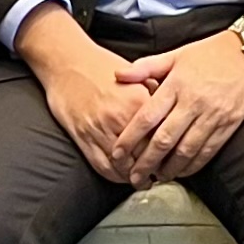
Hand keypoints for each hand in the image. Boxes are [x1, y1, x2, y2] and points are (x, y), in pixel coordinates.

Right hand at [17, 10, 157, 181]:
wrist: (66, 63)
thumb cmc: (100, 67)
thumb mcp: (136, 75)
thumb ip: (155, 93)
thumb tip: (174, 111)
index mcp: (138, 101)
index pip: (162, 135)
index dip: (171, 150)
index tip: (176, 157)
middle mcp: (120, 118)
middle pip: (145, 154)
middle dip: (156, 167)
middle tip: (164, 173)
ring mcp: (99, 131)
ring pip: (124, 166)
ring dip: (136, 177)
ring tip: (146, 180)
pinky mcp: (83, 139)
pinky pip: (103, 166)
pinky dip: (116, 177)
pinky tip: (124, 177)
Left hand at [112, 27, 243, 182]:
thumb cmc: (212, 52)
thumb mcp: (177, 54)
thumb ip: (146, 67)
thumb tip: (118, 75)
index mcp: (176, 84)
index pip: (147, 117)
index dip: (129, 139)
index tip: (118, 154)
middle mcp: (192, 102)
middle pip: (163, 140)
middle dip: (146, 162)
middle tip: (134, 177)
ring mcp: (212, 115)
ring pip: (186, 150)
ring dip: (170, 168)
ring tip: (157, 178)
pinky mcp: (229, 124)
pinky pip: (209, 150)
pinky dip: (194, 165)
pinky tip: (183, 171)